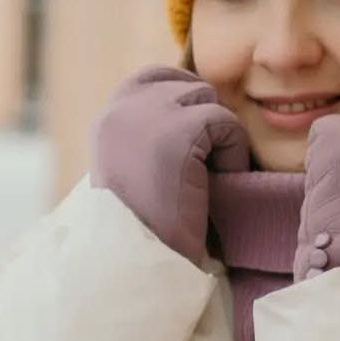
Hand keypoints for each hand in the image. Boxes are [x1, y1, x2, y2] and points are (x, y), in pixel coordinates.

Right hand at [90, 65, 250, 265]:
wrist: (140, 262)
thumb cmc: (144, 228)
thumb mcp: (134, 171)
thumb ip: (148, 136)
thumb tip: (190, 108)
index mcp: (106, 122)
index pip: (151, 77)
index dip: (183, 95)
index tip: (200, 130)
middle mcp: (121, 111)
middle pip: (186, 87)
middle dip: (205, 121)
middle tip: (208, 164)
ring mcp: (148, 117)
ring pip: (208, 101)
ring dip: (219, 136)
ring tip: (212, 176)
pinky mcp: (178, 132)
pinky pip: (226, 123)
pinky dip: (233, 152)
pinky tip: (221, 184)